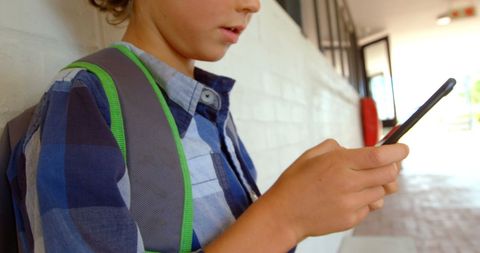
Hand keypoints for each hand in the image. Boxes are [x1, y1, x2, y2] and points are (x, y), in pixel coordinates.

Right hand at [261, 139, 408, 242]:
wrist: (284, 214)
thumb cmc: (295, 183)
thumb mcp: (311, 155)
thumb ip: (337, 147)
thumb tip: (357, 150)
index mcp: (338, 163)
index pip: (379, 156)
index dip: (397, 152)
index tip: (404, 149)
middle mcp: (348, 184)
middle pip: (389, 175)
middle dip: (392, 168)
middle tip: (385, 165)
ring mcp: (350, 204)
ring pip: (382, 192)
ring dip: (376, 185)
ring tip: (358, 184)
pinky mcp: (351, 219)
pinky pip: (369, 207)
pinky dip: (364, 201)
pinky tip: (346, 198)